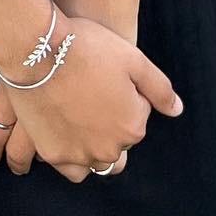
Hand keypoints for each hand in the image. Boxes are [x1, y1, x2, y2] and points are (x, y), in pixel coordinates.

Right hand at [0, 0, 180, 182]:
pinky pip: (69, 167)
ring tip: (79, 120)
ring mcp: (80, 155)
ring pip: (95, 162)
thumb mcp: (134, 60)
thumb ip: (160, 89)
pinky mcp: (53, 154)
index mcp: (133, 127)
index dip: (123, 95)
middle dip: (110, 124)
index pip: (137, 116)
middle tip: (91, 95)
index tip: (106, 77)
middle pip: (117, 142)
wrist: (38, 50)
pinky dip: (70, 156)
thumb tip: (177, 110)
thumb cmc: (89, 48)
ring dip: (93, 147)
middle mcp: (109, 149)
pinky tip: (64, 135)